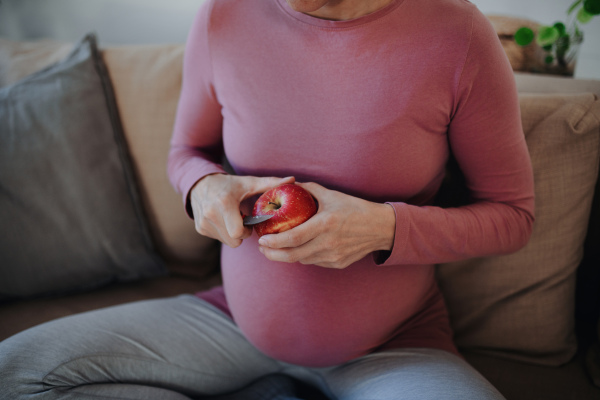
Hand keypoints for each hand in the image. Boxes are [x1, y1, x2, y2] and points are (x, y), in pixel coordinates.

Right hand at [190, 174, 294, 247]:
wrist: (200, 183)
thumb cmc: (231, 184)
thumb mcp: (249, 183)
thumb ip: (270, 183)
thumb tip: (293, 180)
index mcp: (224, 203)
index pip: (238, 233)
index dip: (247, 231)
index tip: (249, 221)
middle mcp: (210, 214)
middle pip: (233, 241)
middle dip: (241, 235)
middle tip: (242, 221)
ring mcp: (203, 223)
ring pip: (226, 242)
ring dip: (233, 234)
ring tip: (233, 218)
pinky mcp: (199, 228)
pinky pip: (218, 239)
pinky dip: (224, 232)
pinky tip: (224, 220)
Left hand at [257, 182, 395, 268]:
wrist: (381, 228)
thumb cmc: (355, 208)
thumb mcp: (332, 195)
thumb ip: (309, 189)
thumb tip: (288, 184)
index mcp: (326, 224)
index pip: (293, 238)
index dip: (274, 241)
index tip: (261, 239)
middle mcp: (329, 243)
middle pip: (293, 255)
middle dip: (272, 254)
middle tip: (262, 248)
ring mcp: (334, 256)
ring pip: (302, 260)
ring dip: (286, 255)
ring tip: (275, 248)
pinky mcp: (338, 264)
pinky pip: (314, 261)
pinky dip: (303, 256)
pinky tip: (298, 248)